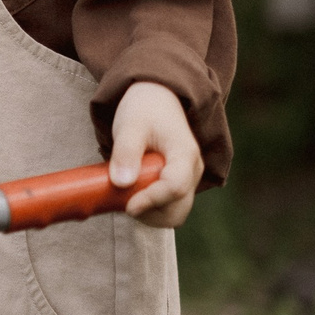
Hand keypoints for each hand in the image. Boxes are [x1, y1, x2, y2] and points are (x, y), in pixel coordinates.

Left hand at [109, 81, 202, 227]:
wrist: (156, 100)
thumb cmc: (144, 110)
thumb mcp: (130, 125)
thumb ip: (125, 151)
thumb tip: (121, 183)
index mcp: (185, 154)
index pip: (175, 187)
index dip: (151, 200)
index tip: (128, 206)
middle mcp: (192, 171)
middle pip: (178, 209)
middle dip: (150, 212)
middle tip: (122, 201)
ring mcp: (187, 180)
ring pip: (174, 213)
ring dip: (149, 213)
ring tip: (124, 196)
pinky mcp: (178, 186)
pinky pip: (167, 208)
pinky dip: (150, 209)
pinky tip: (130, 195)